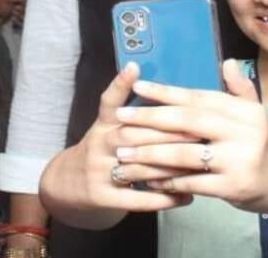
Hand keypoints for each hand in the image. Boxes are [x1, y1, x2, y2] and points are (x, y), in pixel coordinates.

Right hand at [40, 63, 196, 215]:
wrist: (68, 184)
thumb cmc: (100, 149)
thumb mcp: (107, 124)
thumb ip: (124, 102)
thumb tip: (141, 67)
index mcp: (103, 124)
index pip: (110, 102)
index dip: (121, 84)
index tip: (135, 67)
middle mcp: (99, 144)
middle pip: (133, 135)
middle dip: (168, 133)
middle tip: (199, 132)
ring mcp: (99, 171)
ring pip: (138, 167)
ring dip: (170, 168)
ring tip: (198, 166)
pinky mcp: (103, 197)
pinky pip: (136, 199)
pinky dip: (163, 199)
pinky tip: (186, 197)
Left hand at [111, 60, 267, 214]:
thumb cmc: (259, 144)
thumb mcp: (254, 113)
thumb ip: (238, 89)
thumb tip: (227, 62)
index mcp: (245, 111)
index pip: (198, 97)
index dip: (166, 92)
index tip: (137, 87)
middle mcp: (244, 132)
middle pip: (187, 121)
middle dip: (149, 118)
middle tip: (121, 118)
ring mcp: (238, 161)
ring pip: (183, 154)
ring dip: (149, 154)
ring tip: (123, 153)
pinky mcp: (232, 187)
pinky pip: (190, 183)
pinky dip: (167, 181)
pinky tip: (147, 179)